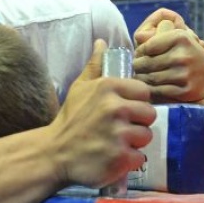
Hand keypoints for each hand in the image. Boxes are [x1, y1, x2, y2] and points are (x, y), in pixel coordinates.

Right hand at [45, 39, 155, 188]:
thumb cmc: (70, 119)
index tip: (125, 110)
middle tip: (121, 128)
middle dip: (138, 122)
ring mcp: (118, 134)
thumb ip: (95, 65)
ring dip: (135, 142)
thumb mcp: (80, 88)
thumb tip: (102, 42)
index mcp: (108, 87)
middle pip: (149, 114)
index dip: (137, 102)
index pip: (144, 92)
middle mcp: (115, 108)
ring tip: (117, 143)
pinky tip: (115, 157)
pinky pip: (140, 157)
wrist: (54, 153)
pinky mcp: (120, 158)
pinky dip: (130, 161)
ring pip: (146, 136)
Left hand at [132, 10, 203, 102]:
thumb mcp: (179, 37)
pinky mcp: (186, 91)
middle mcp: (183, 55)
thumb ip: (161, 33)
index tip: (139, 55)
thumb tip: (139, 36)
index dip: (140, 52)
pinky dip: (151, 90)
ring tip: (140, 77)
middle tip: (136, 68)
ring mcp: (185, 74)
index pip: (148, 46)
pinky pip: (159, 91)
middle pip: (147, 63)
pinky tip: (150, 87)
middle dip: (138, 66)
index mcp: (180, 37)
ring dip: (142, 79)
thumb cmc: (188, 53)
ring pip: (151, 78)